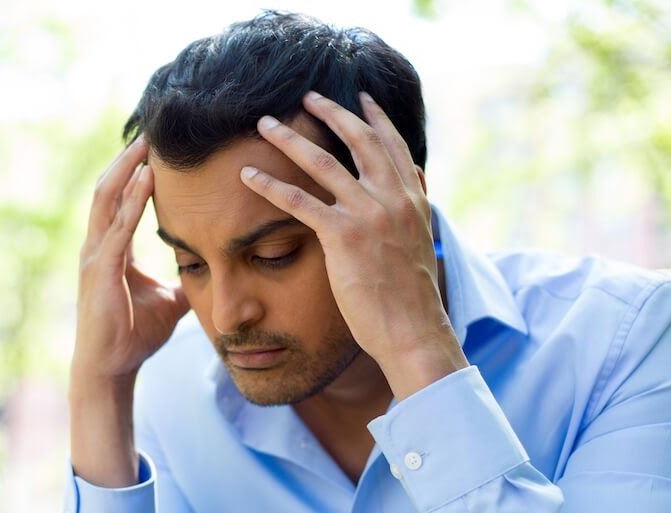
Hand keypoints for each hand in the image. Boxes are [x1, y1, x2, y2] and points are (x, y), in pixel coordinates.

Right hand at [73, 135, 190, 381]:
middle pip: (109, 187)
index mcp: (112, 247)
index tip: (155, 146)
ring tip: (147, 141)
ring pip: (107, 198)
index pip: (121, 198)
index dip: (134, 170)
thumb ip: (187, 281)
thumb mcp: (170, 301)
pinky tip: (147, 179)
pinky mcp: (100, 271)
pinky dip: (132, 201)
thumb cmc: (134, 334)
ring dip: (127, 167)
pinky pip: (117, 227)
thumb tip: (215, 271)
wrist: (111, 368)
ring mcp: (95, 255)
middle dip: (129, 157)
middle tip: (152, 129)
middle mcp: (98, 244)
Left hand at [239, 91, 467, 399]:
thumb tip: (414, 176)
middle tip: (306, 96)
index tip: (360, 96)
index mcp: (412, 198)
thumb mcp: (421, 239)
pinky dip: (270, 184)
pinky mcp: (343, 237)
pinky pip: (299, 201)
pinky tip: (248, 175)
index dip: (375, 117)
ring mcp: (368, 214)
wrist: (413, 330)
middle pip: (358, 139)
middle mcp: (393, 198)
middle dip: (330, 112)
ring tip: (264, 124)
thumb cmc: (411, 295)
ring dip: (288, 138)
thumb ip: (413, 205)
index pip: (393, 145)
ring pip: (322, 162)